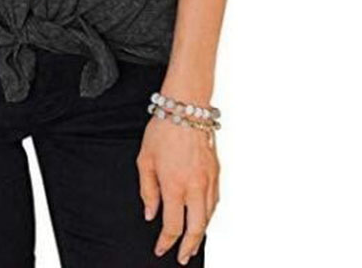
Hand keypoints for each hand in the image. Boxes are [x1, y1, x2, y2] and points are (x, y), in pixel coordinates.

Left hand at [136, 116, 218, 263]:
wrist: (186, 108)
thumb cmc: (163, 130)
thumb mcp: (145, 160)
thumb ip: (148, 190)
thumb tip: (151, 213)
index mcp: (174, 185)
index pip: (173, 225)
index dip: (166, 242)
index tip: (161, 248)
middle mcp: (195, 186)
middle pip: (196, 228)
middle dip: (189, 247)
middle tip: (184, 257)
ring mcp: (209, 180)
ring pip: (209, 216)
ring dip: (201, 233)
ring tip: (193, 243)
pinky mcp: (216, 172)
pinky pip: (215, 201)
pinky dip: (209, 214)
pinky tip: (204, 217)